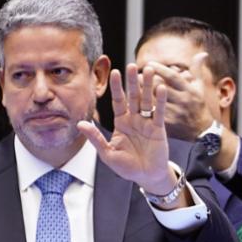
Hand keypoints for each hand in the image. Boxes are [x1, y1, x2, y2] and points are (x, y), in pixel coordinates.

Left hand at [77, 64, 174, 194]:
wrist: (146, 177)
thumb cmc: (126, 167)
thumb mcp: (107, 153)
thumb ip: (95, 138)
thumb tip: (80, 124)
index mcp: (121, 122)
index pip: (118, 101)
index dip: (117, 87)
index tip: (114, 72)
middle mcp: (134, 119)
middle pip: (133, 96)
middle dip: (132, 81)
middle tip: (132, 65)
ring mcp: (147, 122)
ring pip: (147, 100)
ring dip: (147, 86)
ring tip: (148, 70)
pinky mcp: (158, 128)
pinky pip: (159, 112)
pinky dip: (160, 100)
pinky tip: (161, 87)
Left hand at [132, 52, 213, 141]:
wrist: (201, 131)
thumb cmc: (198, 105)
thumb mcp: (199, 87)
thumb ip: (197, 70)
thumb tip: (202, 53)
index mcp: (188, 90)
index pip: (172, 77)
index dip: (160, 69)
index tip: (149, 63)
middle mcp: (182, 100)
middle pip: (160, 88)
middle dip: (147, 81)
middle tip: (136, 75)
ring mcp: (174, 113)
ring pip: (154, 101)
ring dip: (143, 94)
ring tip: (133, 87)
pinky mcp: (168, 124)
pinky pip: (153, 115)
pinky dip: (144, 109)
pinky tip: (135, 104)